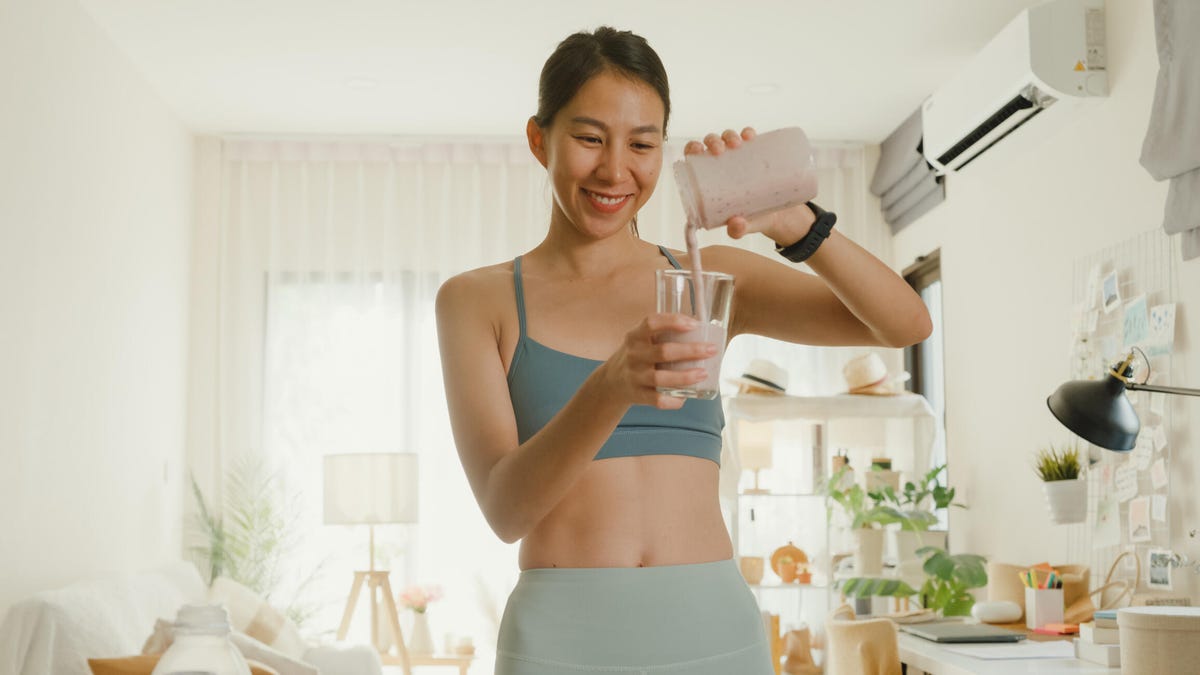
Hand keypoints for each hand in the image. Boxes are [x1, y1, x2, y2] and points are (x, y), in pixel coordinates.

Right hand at [597, 313, 716, 409]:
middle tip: (711, 350)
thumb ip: (663, 333)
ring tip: (703, 373)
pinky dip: (673, 400)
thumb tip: (702, 329)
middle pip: (664, 352)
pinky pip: (657, 400)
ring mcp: (635, 376)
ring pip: (661, 378)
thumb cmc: (637, 356)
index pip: (652, 323)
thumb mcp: (641, 340)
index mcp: (635, 336)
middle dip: (691, 351)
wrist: (611, 382)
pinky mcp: (637, 395)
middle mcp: (634, 355)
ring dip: (685, 376)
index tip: (694, 324)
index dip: (673, 321)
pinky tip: (685, 397)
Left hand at [683, 127, 816, 243]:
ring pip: (727, 138)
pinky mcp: (754, 154)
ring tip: (739, 143)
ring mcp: (737, 158)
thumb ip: (738, 230)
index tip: (697, 150)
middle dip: (712, 141)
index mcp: (709, 181)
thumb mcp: (743, 227)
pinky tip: (750, 135)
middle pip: (709, 145)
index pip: (693, 159)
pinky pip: (748, 138)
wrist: (777, 216)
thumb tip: (736, 224)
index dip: (692, 149)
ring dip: (729, 135)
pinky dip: (748, 133)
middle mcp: (720, 165)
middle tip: (721, 150)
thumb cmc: (750, 220)